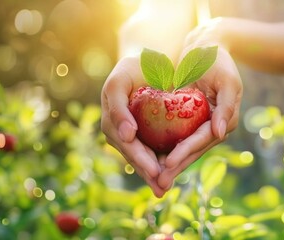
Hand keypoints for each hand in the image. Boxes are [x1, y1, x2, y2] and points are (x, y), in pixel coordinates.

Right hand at [101, 56, 167, 197]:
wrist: (147, 60)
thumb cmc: (131, 68)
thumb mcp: (119, 83)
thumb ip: (118, 108)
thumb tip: (126, 136)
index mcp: (112, 122)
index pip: (128, 145)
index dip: (140, 159)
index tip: (155, 170)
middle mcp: (120, 132)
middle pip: (135, 157)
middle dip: (148, 173)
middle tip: (162, 187)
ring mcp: (132, 135)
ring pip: (143, 158)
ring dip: (154, 175)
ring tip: (165, 188)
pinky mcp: (146, 134)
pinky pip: (154, 151)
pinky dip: (162, 164)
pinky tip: (171, 176)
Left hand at [157, 46, 241, 189]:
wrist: (207, 47)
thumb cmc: (218, 60)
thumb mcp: (227, 80)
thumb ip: (227, 106)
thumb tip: (220, 133)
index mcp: (225, 120)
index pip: (202, 140)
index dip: (186, 153)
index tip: (169, 163)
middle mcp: (214, 128)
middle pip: (193, 151)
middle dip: (176, 167)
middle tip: (159, 183)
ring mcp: (201, 126)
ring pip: (184, 150)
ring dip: (169, 165)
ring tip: (153, 180)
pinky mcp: (190, 122)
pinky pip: (177, 139)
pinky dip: (165, 150)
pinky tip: (150, 160)